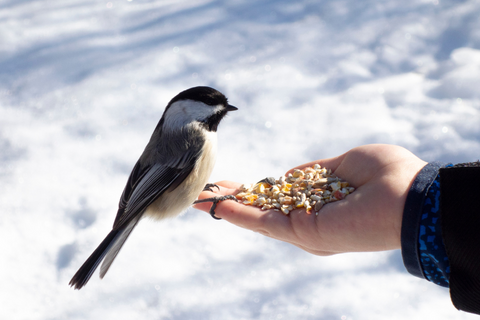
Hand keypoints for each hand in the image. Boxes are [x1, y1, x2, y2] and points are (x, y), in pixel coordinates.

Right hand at [194, 144, 426, 255]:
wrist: (412, 195)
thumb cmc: (387, 175)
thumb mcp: (345, 164)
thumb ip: (315, 172)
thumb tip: (291, 175)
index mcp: (321, 205)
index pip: (278, 198)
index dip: (254, 191)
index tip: (232, 182)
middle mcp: (310, 221)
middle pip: (262, 211)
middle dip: (233, 200)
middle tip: (204, 191)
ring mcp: (306, 230)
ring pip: (257, 219)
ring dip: (228, 207)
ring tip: (200, 196)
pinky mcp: (305, 233)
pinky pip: (266, 224)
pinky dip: (240, 215)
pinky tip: (218, 205)